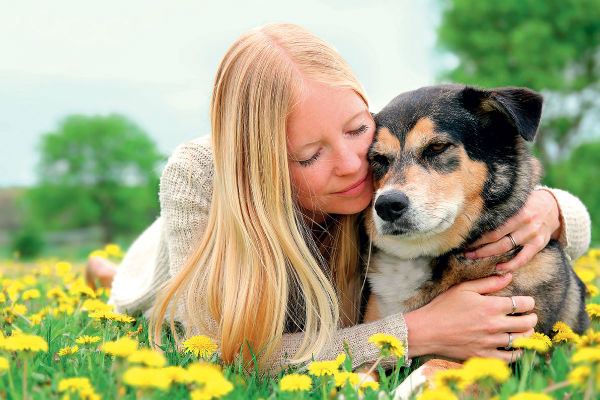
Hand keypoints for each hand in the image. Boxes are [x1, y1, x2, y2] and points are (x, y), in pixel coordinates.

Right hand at [404, 274, 536, 361]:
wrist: (427, 330)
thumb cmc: (443, 306)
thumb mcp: (464, 288)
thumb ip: (488, 283)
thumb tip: (509, 276)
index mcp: (491, 306)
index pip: (523, 304)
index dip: (529, 302)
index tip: (528, 302)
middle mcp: (494, 325)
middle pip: (527, 323)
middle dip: (532, 318)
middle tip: (530, 316)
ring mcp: (490, 342)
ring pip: (521, 340)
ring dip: (527, 334)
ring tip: (525, 330)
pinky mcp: (484, 355)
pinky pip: (509, 358)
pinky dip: (517, 353)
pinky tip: (517, 348)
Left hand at [464, 189, 560, 270]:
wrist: (556, 208)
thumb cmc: (530, 203)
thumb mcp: (517, 200)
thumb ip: (502, 206)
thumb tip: (476, 210)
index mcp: (517, 210)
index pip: (492, 223)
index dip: (477, 232)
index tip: (463, 236)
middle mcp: (524, 223)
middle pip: (496, 236)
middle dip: (478, 245)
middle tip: (463, 250)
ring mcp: (532, 235)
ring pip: (505, 247)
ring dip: (487, 254)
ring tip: (472, 257)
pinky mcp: (538, 244)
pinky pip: (523, 258)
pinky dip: (511, 265)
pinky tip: (499, 268)